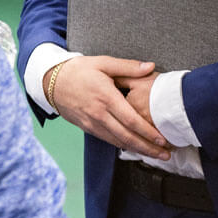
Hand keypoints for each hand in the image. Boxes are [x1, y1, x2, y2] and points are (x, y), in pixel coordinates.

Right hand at [49, 56, 169, 159]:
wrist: (52, 82)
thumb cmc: (79, 70)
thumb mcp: (103, 62)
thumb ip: (128, 67)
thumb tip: (151, 67)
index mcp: (106, 97)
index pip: (131, 120)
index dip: (147, 132)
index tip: (162, 140)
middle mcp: (99, 114)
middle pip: (127, 136)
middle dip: (148, 148)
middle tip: (166, 155)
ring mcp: (92, 123)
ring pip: (118, 142)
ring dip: (138, 150)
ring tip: (155, 155)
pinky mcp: (88, 128)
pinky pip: (108, 140)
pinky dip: (124, 146)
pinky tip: (135, 148)